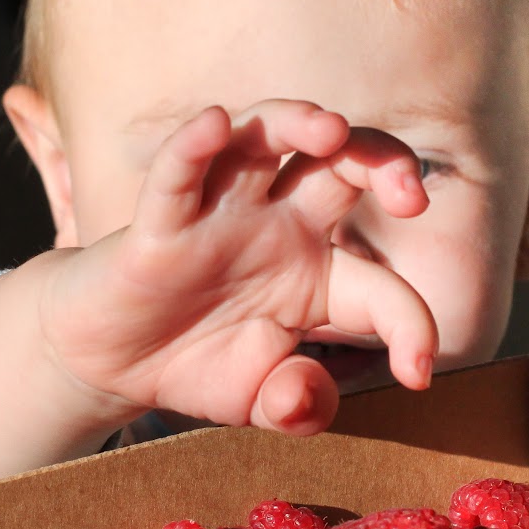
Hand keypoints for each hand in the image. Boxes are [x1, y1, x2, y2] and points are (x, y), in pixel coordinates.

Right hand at [41, 99, 438, 435]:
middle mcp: (280, 226)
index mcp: (320, 272)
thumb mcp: (257, 402)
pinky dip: (194, 144)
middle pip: (341, 165)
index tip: (418, 375)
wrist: (110, 361)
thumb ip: (295, 406)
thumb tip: (307, 396)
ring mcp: (220, 214)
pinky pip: (179, 172)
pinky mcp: (161, 221)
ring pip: (265, 140)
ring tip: (330, 130)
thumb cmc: (194, 363)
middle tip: (409, 196)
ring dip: (300, 124)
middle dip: (383, 162)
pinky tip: (213, 122)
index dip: (412, 327)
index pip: (384, 285)